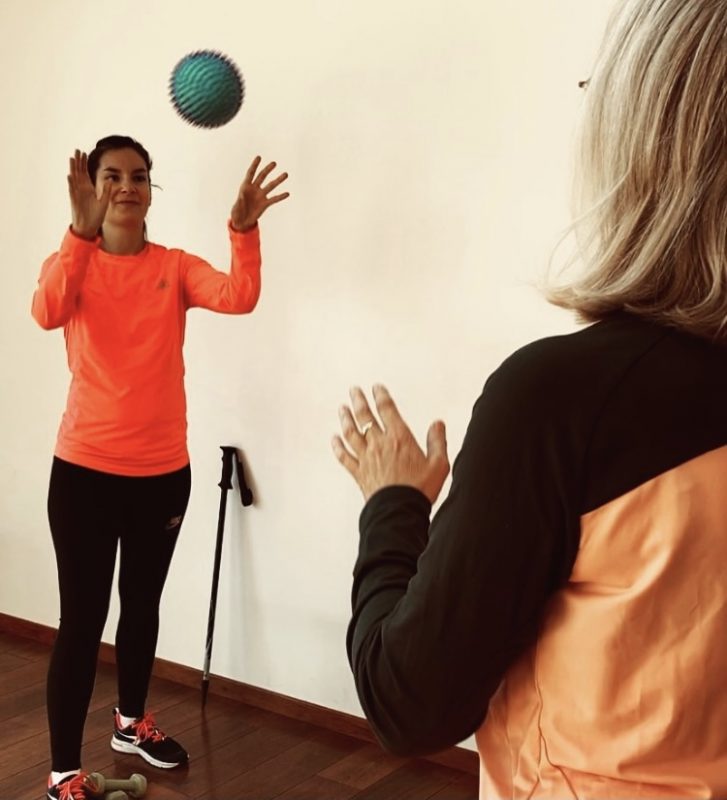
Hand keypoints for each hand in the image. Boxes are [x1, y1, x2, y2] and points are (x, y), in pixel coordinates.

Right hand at [67, 150, 110, 238]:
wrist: (89, 228)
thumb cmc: (95, 216)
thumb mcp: (104, 202)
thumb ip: (107, 191)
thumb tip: (111, 179)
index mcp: (88, 190)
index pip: (85, 173)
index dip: (84, 163)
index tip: (85, 153)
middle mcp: (82, 190)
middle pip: (79, 172)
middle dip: (78, 162)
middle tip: (78, 150)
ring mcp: (77, 194)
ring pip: (74, 179)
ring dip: (73, 169)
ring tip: (72, 158)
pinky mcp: (75, 201)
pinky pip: (72, 191)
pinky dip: (71, 183)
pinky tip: (70, 175)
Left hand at [230, 156, 288, 231]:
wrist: (242, 222)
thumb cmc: (237, 213)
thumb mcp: (236, 208)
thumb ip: (239, 202)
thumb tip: (242, 195)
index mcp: (245, 187)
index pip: (250, 173)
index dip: (254, 165)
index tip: (259, 157)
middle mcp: (254, 189)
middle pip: (262, 176)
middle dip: (267, 170)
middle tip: (274, 163)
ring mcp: (261, 195)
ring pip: (271, 186)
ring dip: (278, 180)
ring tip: (285, 174)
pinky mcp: (265, 204)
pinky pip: (274, 199)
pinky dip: (280, 196)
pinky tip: (287, 194)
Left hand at [332, 385, 449, 503]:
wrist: (400, 511)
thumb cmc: (421, 489)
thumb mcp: (439, 464)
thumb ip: (437, 441)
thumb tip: (438, 423)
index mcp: (399, 438)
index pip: (387, 410)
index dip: (381, 396)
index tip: (376, 387)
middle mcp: (380, 444)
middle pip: (365, 417)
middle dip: (358, 401)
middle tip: (353, 390)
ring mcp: (366, 458)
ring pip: (351, 433)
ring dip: (345, 418)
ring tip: (342, 408)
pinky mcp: (359, 473)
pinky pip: (344, 456)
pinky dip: (338, 446)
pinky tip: (334, 439)